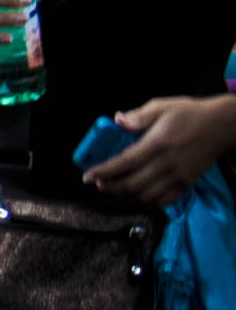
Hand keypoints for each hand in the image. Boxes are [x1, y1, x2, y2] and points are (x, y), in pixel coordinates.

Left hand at [83, 95, 235, 204]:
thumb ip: (137, 116)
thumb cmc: (190, 115)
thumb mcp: (161, 107)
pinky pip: (163, 201)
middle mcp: (166, 164)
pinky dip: (146, 203)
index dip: (103, 171)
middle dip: (110, 187)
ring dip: (125, 197)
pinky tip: (136, 197)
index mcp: (157, 144)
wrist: (221, 127)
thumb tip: (117, 121)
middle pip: (131, 184)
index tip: (87, 176)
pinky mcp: (186, 184)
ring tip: (114, 189)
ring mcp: (178, 177)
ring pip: (145, 196)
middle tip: (98, 184)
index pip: (123, 163)